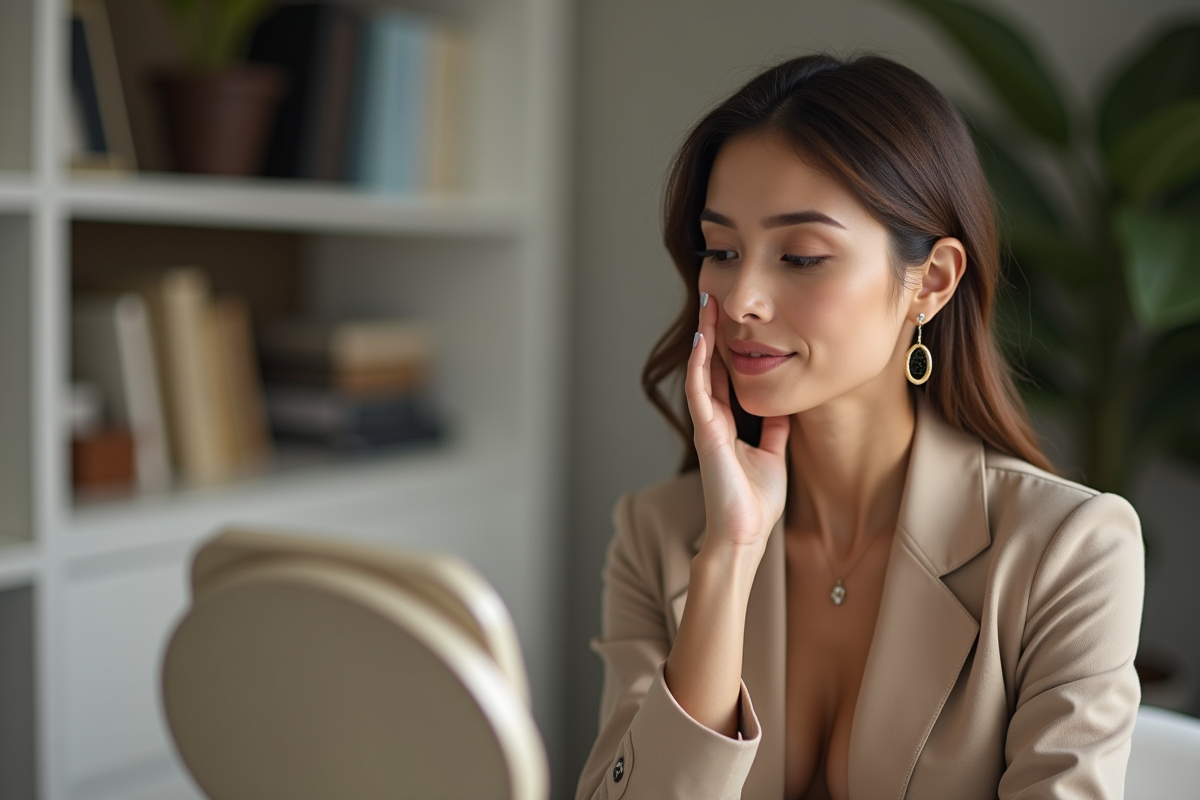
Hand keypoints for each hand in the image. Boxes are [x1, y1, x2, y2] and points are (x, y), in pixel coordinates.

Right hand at [686, 293, 790, 553]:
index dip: (727, 346)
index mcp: (727, 424)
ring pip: (701, 370)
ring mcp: (707, 424)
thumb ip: (774, 429)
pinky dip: (700, 364)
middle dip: (712, 331)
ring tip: (707, 306)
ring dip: (703, 337)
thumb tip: (783, 405)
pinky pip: (700, 391)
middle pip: (710, 365)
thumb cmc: (755, 502)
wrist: (744, 533)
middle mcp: (714, 419)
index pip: (724, 375)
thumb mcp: (773, 453)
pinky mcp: (706, 433)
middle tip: (714, 296)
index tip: (732, 317)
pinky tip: (702, 340)